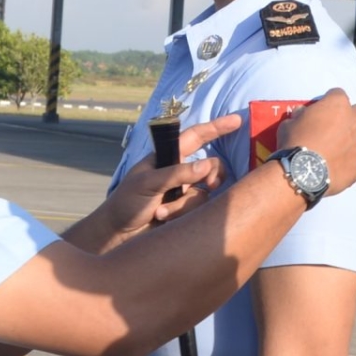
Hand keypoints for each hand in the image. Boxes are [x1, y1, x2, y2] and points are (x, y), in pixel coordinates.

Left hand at [104, 114, 237, 243]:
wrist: (118, 234)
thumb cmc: (127, 202)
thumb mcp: (148, 183)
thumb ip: (177, 174)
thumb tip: (207, 165)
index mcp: (169, 157)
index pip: (196, 137)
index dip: (216, 128)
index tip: (237, 120)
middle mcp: (181, 173)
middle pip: (212, 167)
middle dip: (213, 176)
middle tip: (210, 185)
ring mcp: (185, 194)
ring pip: (205, 193)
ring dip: (183, 204)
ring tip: (160, 211)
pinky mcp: (187, 213)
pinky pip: (199, 211)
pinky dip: (180, 215)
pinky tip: (162, 219)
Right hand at [274, 89, 355, 195]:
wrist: (302, 174)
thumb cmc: (293, 142)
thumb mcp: (289, 123)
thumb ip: (301, 116)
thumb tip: (303, 114)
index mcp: (338, 104)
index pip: (338, 94)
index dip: (329, 101)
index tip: (321, 110)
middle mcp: (355, 121)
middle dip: (353, 116)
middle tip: (338, 126)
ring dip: (349, 142)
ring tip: (332, 154)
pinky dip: (347, 162)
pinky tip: (333, 168)